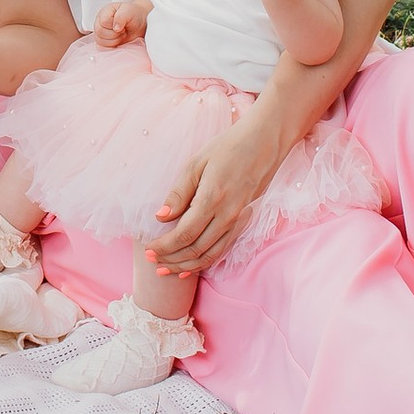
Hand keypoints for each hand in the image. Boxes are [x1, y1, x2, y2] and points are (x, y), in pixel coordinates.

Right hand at [93, 0, 151, 46]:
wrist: (139, 22)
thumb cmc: (133, 14)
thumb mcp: (130, 10)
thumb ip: (121, 16)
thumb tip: (115, 28)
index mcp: (104, 12)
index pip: (104, 22)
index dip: (114, 25)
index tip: (123, 25)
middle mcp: (100, 23)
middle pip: (100, 32)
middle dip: (115, 34)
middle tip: (123, 30)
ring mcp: (101, 33)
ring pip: (100, 41)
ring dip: (114, 40)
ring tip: (122, 35)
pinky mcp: (104, 43)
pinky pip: (102, 48)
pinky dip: (112, 47)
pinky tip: (119, 42)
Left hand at [149, 106, 287, 270]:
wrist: (264, 143)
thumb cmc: (227, 148)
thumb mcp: (196, 163)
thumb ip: (179, 192)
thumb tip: (161, 217)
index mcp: (212, 199)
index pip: (184, 233)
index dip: (165, 246)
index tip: (149, 251)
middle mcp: (227, 215)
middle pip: (196, 249)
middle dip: (172, 259)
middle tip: (153, 263)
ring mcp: (238, 220)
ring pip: (211, 254)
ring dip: (187, 266)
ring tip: (167, 270)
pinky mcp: (243, 221)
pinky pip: (223, 248)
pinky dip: (206, 261)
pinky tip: (192, 266)